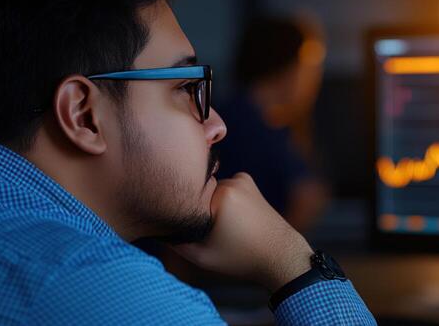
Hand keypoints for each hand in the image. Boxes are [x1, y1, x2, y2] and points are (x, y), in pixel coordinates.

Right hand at [172, 173, 313, 290]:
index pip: (183, 196)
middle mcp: (232, 182)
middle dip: (195, 206)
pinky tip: (230, 216)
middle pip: (196, 191)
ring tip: (219, 225)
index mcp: (220, 196)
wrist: (280, 255)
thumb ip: (175, 240)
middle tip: (202, 229)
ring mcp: (242, 179)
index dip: (178, 211)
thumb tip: (157, 227)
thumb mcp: (202, 256)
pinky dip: (222, 198)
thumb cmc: (241, 258)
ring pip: (209, 188)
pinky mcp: (248, 181)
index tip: (182, 225)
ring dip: (209, 202)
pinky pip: (223, 186)